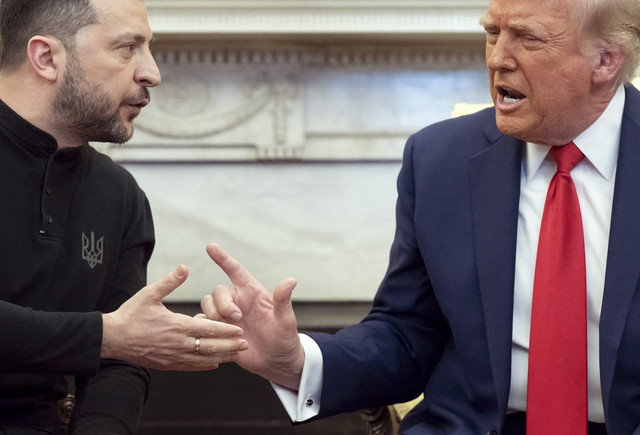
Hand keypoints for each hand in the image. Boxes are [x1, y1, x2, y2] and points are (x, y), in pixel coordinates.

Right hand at [101, 265, 247, 370]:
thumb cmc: (130, 315)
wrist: (112, 339)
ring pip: (202, 360)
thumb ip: (170, 281)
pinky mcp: (167, 365)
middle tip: (245, 343)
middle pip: (210, 347)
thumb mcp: (149, 294)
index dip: (226, 329)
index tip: (240, 328)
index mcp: (177, 326)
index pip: (208, 329)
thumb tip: (185, 267)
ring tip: (236, 355)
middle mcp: (178, 344)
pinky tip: (214, 365)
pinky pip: (190, 367)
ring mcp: (173, 357)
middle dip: (229, 345)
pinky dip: (204, 366)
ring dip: (221, 358)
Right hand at [201, 243, 304, 390]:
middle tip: (237, 319)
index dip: (222, 258)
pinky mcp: (219, 331)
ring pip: (207, 305)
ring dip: (213, 316)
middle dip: (222, 304)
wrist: (276, 362)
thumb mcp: (286, 320)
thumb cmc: (284, 338)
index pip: (235, 270)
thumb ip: (283, 300)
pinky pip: (202, 323)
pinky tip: (218, 337)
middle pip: (217, 292)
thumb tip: (291, 280)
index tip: (210, 246)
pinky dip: (206, 328)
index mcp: (252, 293)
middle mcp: (238, 301)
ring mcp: (227, 317)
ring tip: (232, 331)